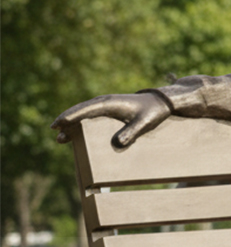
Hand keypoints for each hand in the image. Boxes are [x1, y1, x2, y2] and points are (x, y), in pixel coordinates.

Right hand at [52, 92, 170, 147]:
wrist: (160, 103)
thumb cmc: (152, 113)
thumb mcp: (144, 124)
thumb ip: (131, 132)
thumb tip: (117, 144)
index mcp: (111, 103)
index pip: (87, 110)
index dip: (73, 116)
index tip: (60, 123)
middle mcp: (105, 102)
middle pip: (80, 110)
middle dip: (67, 120)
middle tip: (54, 130)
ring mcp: (105, 105)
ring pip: (83, 113)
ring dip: (71, 122)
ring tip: (60, 135)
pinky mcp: (108, 110)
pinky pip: (89, 115)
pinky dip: (80, 121)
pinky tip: (74, 131)